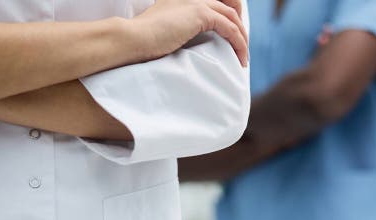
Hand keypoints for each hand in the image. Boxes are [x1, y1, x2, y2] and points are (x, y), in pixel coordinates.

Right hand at [128, 0, 248, 65]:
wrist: (132, 38)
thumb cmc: (141, 41)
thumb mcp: (163, 31)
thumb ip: (177, 30)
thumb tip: (184, 44)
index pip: (215, 1)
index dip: (228, 14)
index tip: (231, 35)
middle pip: (230, 3)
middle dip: (240, 23)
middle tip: (241, 45)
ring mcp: (197, 1)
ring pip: (232, 17)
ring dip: (242, 38)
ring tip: (243, 57)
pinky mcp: (201, 14)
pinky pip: (230, 28)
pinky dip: (239, 44)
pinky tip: (240, 58)